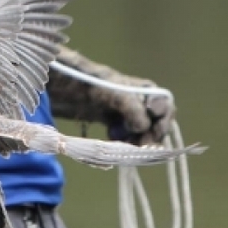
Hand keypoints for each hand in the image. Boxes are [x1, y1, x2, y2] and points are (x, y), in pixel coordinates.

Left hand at [48, 47, 174, 145]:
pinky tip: (112, 140)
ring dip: (136, 142)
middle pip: (155, 125)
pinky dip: (122, 143)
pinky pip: (125, 139)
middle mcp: (139, 102)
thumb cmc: (92, 83)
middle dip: (150, 136)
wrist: (62, 86)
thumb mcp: (115, 93)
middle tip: (140, 145)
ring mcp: (126, 115)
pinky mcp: (112, 124)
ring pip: (141, 134)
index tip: (152, 130)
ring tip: (123, 142)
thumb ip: (132, 108)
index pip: (164, 108)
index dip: (162, 121)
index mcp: (144, 90)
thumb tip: (144, 127)